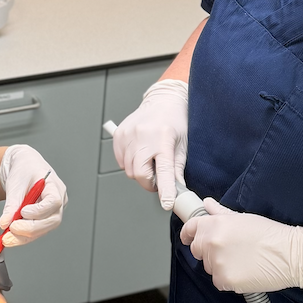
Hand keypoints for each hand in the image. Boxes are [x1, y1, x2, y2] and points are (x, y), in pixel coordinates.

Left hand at [0, 145, 67, 246]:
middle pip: (51, 220)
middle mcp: (59, 201)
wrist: (25, 167)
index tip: (23, 212)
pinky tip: (11, 238)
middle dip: (30, 228)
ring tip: (7, 238)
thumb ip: (11, 205)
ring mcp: (53, 211)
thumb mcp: (16, 184)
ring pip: (44, 229)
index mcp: (54, 186)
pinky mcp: (45, 219)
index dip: (39, 211)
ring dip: (25, 236)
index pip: (53, 202)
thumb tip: (5, 223)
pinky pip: (37, 231)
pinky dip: (24, 236)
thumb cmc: (25, 170)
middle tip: (11, 229)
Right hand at [112, 79, 188, 209]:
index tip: (166, 203)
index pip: (164, 170)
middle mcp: (144, 136)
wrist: (163, 100)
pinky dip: (128, 162)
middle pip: (139, 174)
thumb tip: (175, 191)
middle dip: (148, 182)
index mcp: (163, 139)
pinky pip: (120, 160)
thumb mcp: (182, 145)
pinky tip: (139, 152)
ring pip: (128, 169)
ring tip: (149, 159)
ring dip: (138, 171)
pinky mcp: (119, 135)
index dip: (165, 189)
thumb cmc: (175, 120)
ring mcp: (129, 135)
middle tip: (157, 177)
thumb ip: (177, 170)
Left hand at [179, 198, 302, 294]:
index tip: (188, 238)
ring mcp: (217, 262)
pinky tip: (245, 272)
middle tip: (228, 251)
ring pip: (209, 267)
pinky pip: (219, 281)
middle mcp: (212, 242)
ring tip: (242, 260)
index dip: (188, 234)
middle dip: (207, 251)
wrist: (292, 255)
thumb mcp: (244, 218)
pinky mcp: (225, 280)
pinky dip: (228, 280)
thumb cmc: (271, 234)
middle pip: (197, 250)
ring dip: (220, 265)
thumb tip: (207, 204)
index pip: (190, 228)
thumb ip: (220, 213)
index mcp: (215, 224)